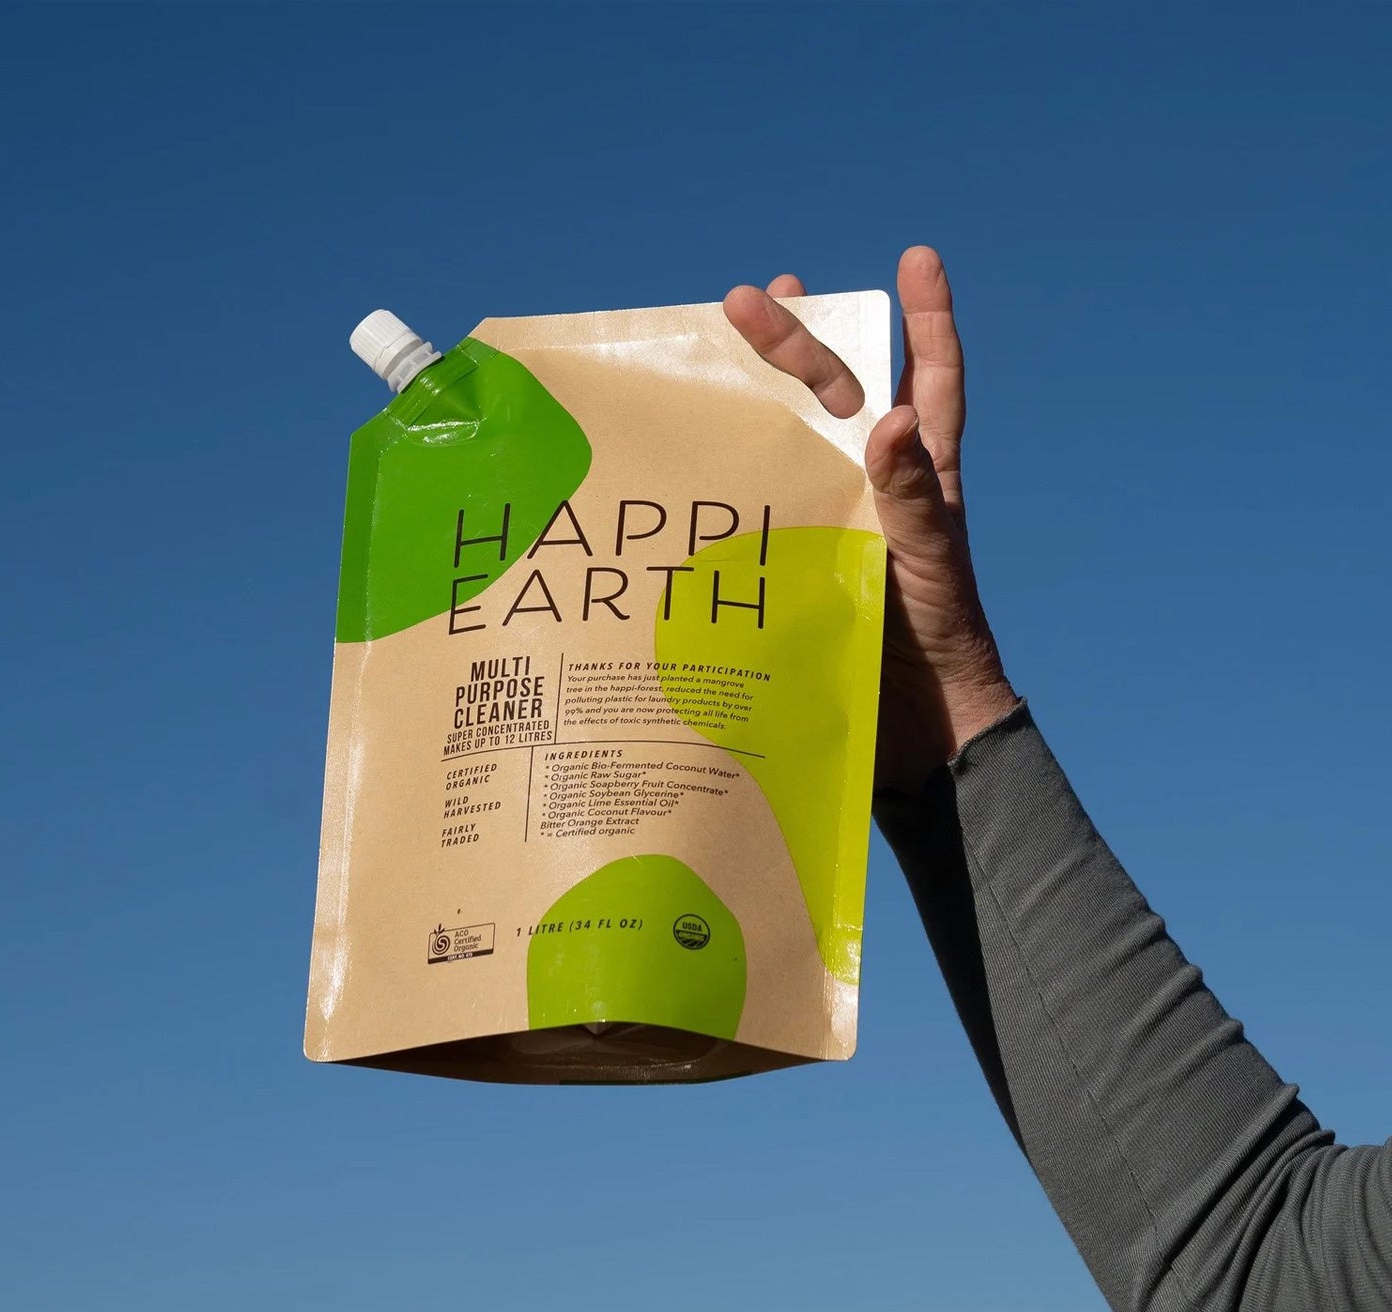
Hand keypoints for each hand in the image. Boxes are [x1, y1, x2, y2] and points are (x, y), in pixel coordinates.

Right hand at [723, 246, 1017, 793]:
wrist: (916, 727)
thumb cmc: (941, 639)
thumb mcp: (931, 560)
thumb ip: (912, 495)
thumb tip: (891, 418)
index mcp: (922, 475)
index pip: (931, 380)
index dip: (928, 320)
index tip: (918, 260)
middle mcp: (872, 485)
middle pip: (838, 393)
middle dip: (799, 341)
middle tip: (749, 298)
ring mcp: (831, 519)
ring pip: (792, 438)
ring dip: (758, 391)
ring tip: (722, 341)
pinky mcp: (795, 559)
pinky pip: (758, 504)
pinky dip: (731, 472)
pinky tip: (695, 447)